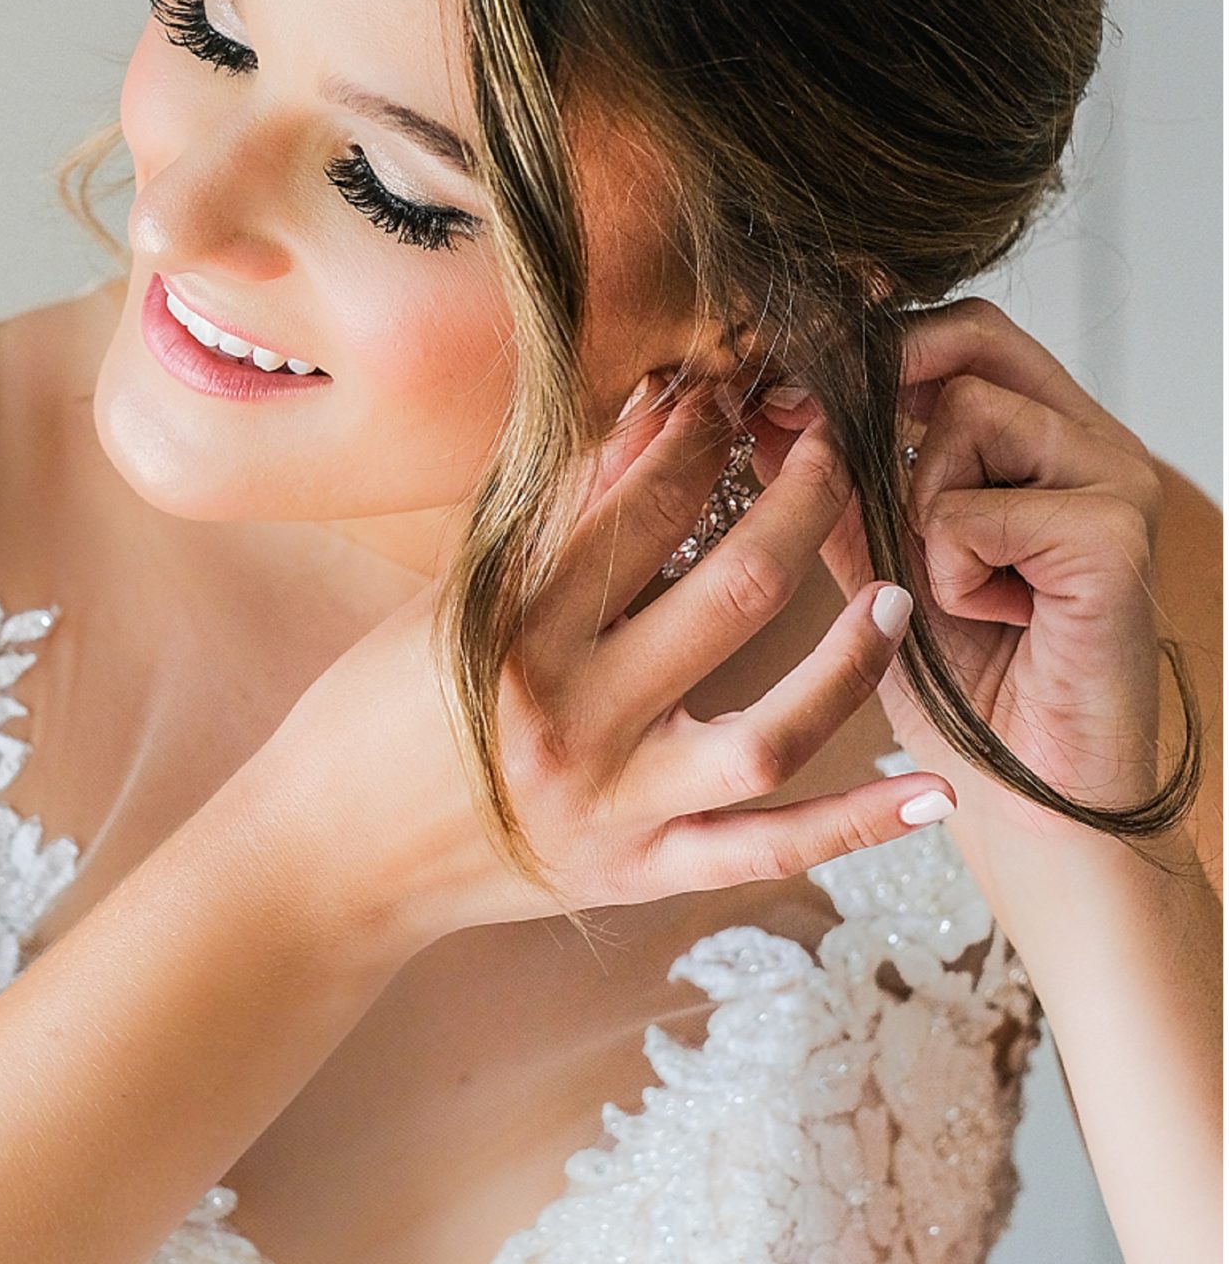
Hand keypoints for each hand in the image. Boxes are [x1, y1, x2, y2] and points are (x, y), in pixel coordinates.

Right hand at [263, 381, 959, 948]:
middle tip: (844, 444)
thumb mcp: (451, 604)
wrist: (325, 862)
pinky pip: (766, 853)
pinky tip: (938, 793)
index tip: (742, 389)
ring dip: (849, 661)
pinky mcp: (639, 874)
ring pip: (768, 735)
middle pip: (729, 597)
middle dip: (800, 505)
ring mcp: (613, 810)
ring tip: (895, 593)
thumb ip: (558, 523)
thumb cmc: (373, 715)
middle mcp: (570, 723)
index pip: (640, 512)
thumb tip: (650, 418)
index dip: (705, 437)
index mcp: (511, 636)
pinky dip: (856, 825)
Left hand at [753, 295, 1170, 860]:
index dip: (868, 343)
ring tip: (954, 584)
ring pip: (965, 416)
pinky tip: (992, 618)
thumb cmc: (964, 687)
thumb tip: (763, 407)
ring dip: (919, 508)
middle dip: (884, 386)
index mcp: (1043, 436)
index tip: (781, 391)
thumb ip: (834, 484)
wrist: (1031, 801)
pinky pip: (977, 510)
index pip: (960, 331)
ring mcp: (1115, 483)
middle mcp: (1091, 442)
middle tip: (825, 444)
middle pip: (969, 340)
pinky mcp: (1116, 539)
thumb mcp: (881, 562)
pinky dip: (952, 569)